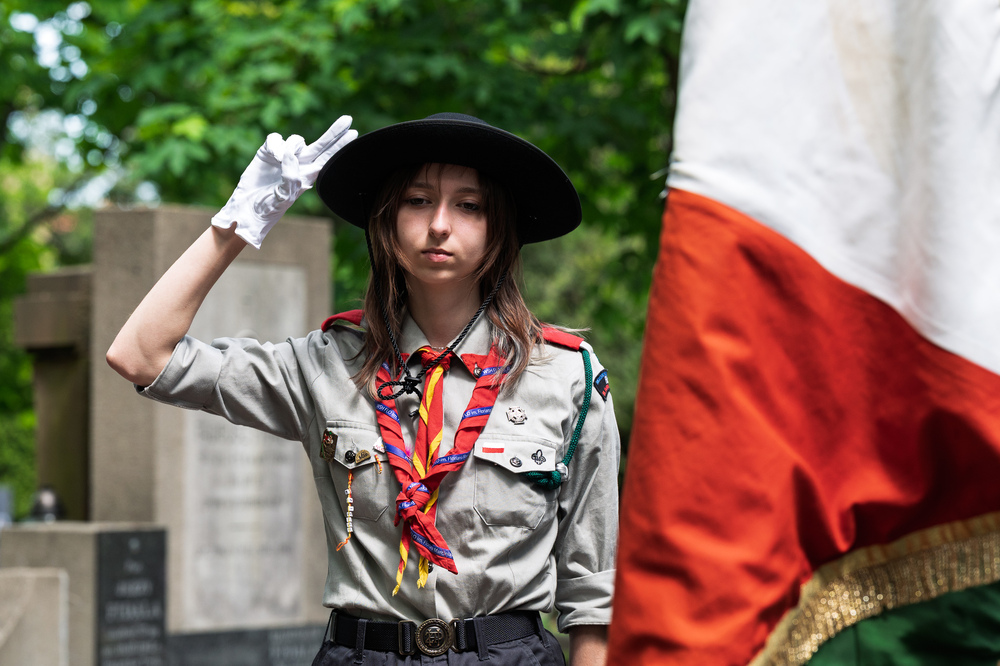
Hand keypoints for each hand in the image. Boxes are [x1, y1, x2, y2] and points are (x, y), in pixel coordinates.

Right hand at [211, 115, 356, 248]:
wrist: (248, 208)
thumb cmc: (270, 207)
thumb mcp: (285, 195)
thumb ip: (291, 176)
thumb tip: (291, 153)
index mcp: (308, 175)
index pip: (328, 157)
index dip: (340, 145)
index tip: (354, 133)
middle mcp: (299, 164)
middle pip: (321, 144)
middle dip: (334, 132)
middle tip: (348, 119)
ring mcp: (284, 156)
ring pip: (296, 140)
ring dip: (291, 147)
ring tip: (281, 160)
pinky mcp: (268, 152)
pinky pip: (275, 139)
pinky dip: (275, 144)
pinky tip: (272, 155)